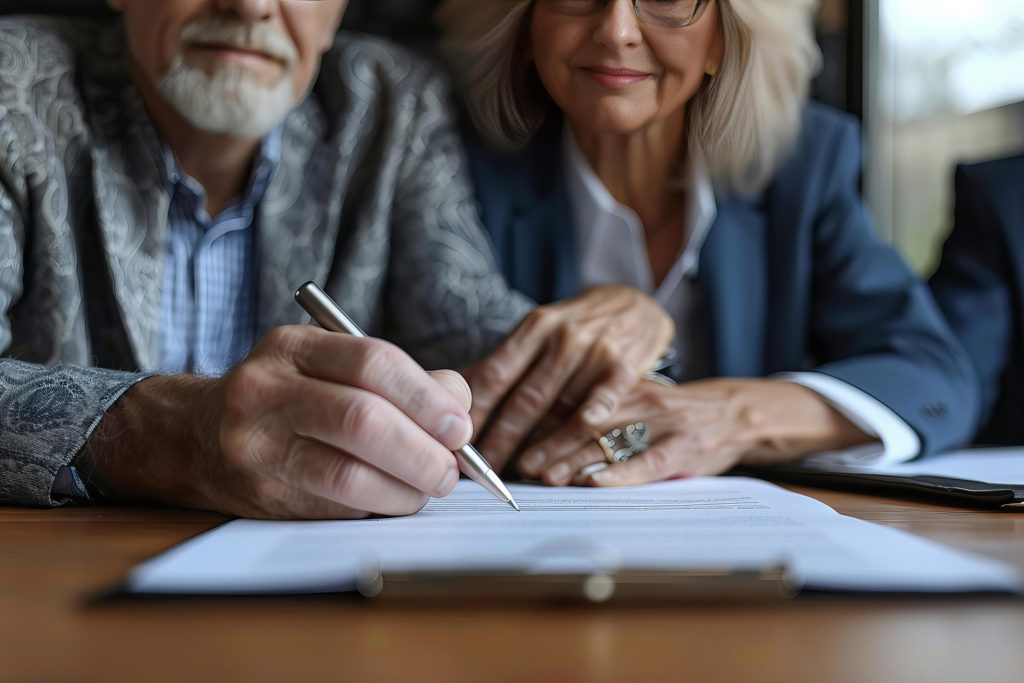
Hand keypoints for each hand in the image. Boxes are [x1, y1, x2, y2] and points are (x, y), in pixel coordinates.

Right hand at [77, 326, 473, 518]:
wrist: (194, 436)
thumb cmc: (288, 398)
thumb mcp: (330, 366)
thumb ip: (401, 380)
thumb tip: (459, 405)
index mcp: (293, 347)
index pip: (373, 361)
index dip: (427, 397)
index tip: (459, 425)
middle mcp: (266, 391)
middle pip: (363, 420)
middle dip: (422, 451)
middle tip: (450, 468)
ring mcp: (256, 446)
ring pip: (348, 474)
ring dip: (405, 489)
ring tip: (427, 488)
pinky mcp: (259, 495)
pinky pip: (334, 507)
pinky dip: (376, 507)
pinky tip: (390, 499)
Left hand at [463, 285, 673, 472]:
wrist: (635, 302)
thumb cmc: (577, 324)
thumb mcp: (540, 329)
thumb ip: (505, 361)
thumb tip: (457, 393)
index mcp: (534, 327)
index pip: (495, 373)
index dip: (475, 411)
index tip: (458, 440)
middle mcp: (562, 337)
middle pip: (526, 397)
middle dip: (502, 438)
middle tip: (485, 469)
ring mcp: (595, 351)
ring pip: (563, 407)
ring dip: (543, 444)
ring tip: (524, 471)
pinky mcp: (624, 365)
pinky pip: (604, 398)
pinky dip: (589, 417)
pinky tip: (575, 440)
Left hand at [516, 378, 872, 486]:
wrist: (736, 413)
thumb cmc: (675, 413)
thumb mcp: (637, 401)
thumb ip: (600, 411)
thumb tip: (543, 430)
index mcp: (623, 386)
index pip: (575, 401)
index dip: (542, 420)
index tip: (514, 436)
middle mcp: (640, 400)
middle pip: (585, 421)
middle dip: (549, 443)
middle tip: (520, 463)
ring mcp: (664, 424)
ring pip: (612, 441)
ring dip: (574, 460)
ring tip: (545, 477)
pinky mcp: (687, 448)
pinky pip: (649, 463)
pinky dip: (620, 474)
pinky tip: (596, 483)